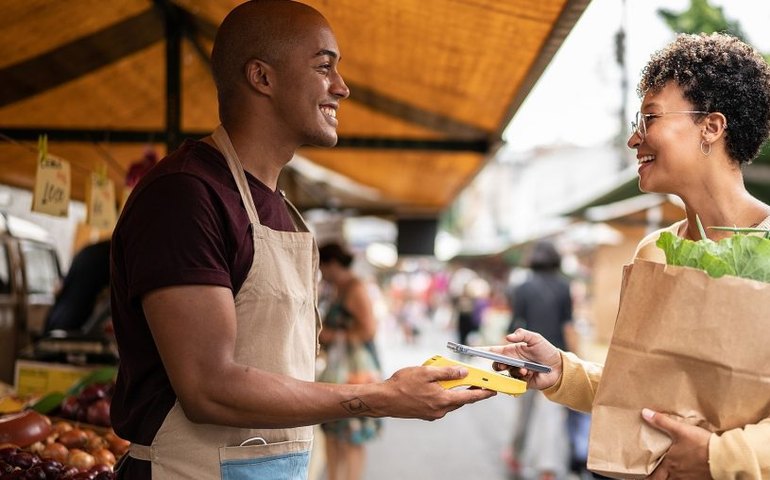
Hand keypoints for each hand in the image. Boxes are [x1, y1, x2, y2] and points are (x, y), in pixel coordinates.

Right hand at [380, 365, 495, 419]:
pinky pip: (440, 404)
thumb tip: (463, 373)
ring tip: (454, 380)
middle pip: (460, 400)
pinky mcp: (425, 414)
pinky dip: (443, 396)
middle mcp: (440, 410)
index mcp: (443, 400)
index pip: (469, 397)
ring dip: (455, 393)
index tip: (493, 391)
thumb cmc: (403, 384)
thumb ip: (447, 373)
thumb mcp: (426, 372)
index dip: (482, 393)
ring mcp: (432, 414)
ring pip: (450, 402)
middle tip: (476, 382)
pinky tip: (437, 386)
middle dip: (469, 392)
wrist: (384, 399)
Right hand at [487, 328, 561, 389]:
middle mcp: (511, 362)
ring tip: (525, 369)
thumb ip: (522, 335)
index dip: (483, 351)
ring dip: (513, 371)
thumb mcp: (535, 339)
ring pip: (505, 374)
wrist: (558, 367)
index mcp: (511, 351)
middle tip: (503, 364)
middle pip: (496, 365)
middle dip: (497, 365)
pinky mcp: (522, 382)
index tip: (473, 351)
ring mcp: (516, 372)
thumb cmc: (546, 351)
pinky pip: (515, 382)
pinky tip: (528, 373)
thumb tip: (508, 337)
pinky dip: (520, 377)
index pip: (494, 351)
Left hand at [642, 408, 711, 479]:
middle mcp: (678, 474)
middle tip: (655, 476)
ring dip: (672, 478)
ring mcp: (690, 478)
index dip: (649, 476)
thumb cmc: (701, 444)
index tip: (645, 474)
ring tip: (670, 473)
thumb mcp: (680, 430)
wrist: (724, 457)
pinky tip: (688, 473)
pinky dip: (686, 478)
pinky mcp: (702, 479)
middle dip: (658, 478)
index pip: (655, 475)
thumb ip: (662, 422)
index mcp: (670, 463)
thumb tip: (645, 413)